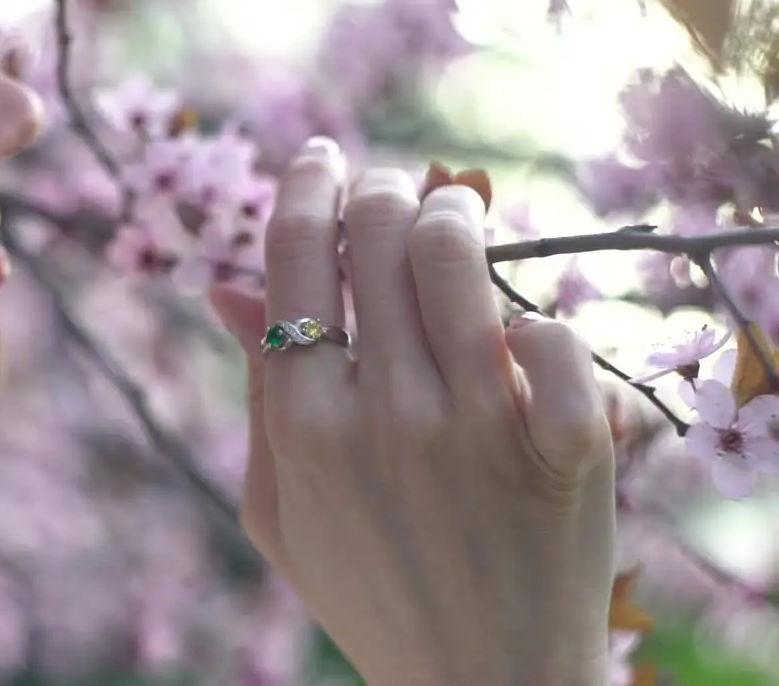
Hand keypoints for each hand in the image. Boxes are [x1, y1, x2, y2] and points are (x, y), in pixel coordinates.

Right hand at [209, 139, 615, 685]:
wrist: (481, 685)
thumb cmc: (369, 590)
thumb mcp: (280, 507)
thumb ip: (256, 395)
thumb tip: (226, 287)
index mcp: (305, 425)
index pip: (297, 257)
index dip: (306, 186)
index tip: (321, 158)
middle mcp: (385, 414)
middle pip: (377, 235)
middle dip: (379, 188)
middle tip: (391, 189)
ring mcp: (479, 431)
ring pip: (460, 260)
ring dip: (454, 215)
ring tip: (453, 215)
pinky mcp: (564, 452)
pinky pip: (555, 338)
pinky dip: (539, 318)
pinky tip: (518, 330)